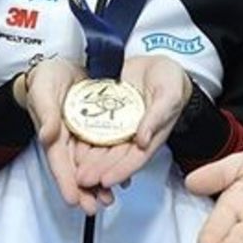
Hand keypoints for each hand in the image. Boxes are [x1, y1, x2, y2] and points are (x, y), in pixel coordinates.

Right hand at [15, 58, 112, 214]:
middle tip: (95, 207)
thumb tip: (47, 135)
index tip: (73, 199)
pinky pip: (103, 150)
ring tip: (109, 199)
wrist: (59, 65)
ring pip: (91, 165)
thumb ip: (46, 112)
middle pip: (76, 170)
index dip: (65, 182)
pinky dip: (111, 163)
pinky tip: (123, 175)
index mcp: (52, 134)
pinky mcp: (95, 129)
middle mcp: (67, 140)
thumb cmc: (45, 78)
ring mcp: (81, 136)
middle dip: (85, 190)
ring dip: (99, 182)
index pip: (58, 162)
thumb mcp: (43, 90)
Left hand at [73, 56, 192, 189]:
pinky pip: (95, 130)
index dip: (121, 171)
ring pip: (103, 148)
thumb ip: (157, 117)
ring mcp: (120, 127)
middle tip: (83, 181)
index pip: (136, 159)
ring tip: (75, 172)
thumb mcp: (169, 94)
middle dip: (99, 171)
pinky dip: (85, 141)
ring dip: (90, 162)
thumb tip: (143, 140)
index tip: (106, 181)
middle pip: (115, 158)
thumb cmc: (170, 79)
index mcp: (152, 136)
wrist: (156, 61)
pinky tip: (72, 150)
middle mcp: (134, 136)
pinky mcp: (108, 115)